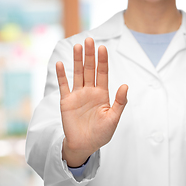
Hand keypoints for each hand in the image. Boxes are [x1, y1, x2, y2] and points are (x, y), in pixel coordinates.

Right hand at [56, 37, 127, 166]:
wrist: (85, 145)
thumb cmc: (101, 134)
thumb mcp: (113, 119)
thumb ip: (119, 102)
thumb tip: (125, 86)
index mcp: (102, 94)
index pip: (103, 73)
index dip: (103, 60)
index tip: (103, 47)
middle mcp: (90, 91)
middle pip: (90, 69)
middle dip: (90, 55)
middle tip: (89, 40)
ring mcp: (77, 95)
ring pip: (78, 74)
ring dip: (77, 60)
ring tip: (77, 46)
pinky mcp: (66, 101)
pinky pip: (64, 86)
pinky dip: (62, 75)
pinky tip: (61, 63)